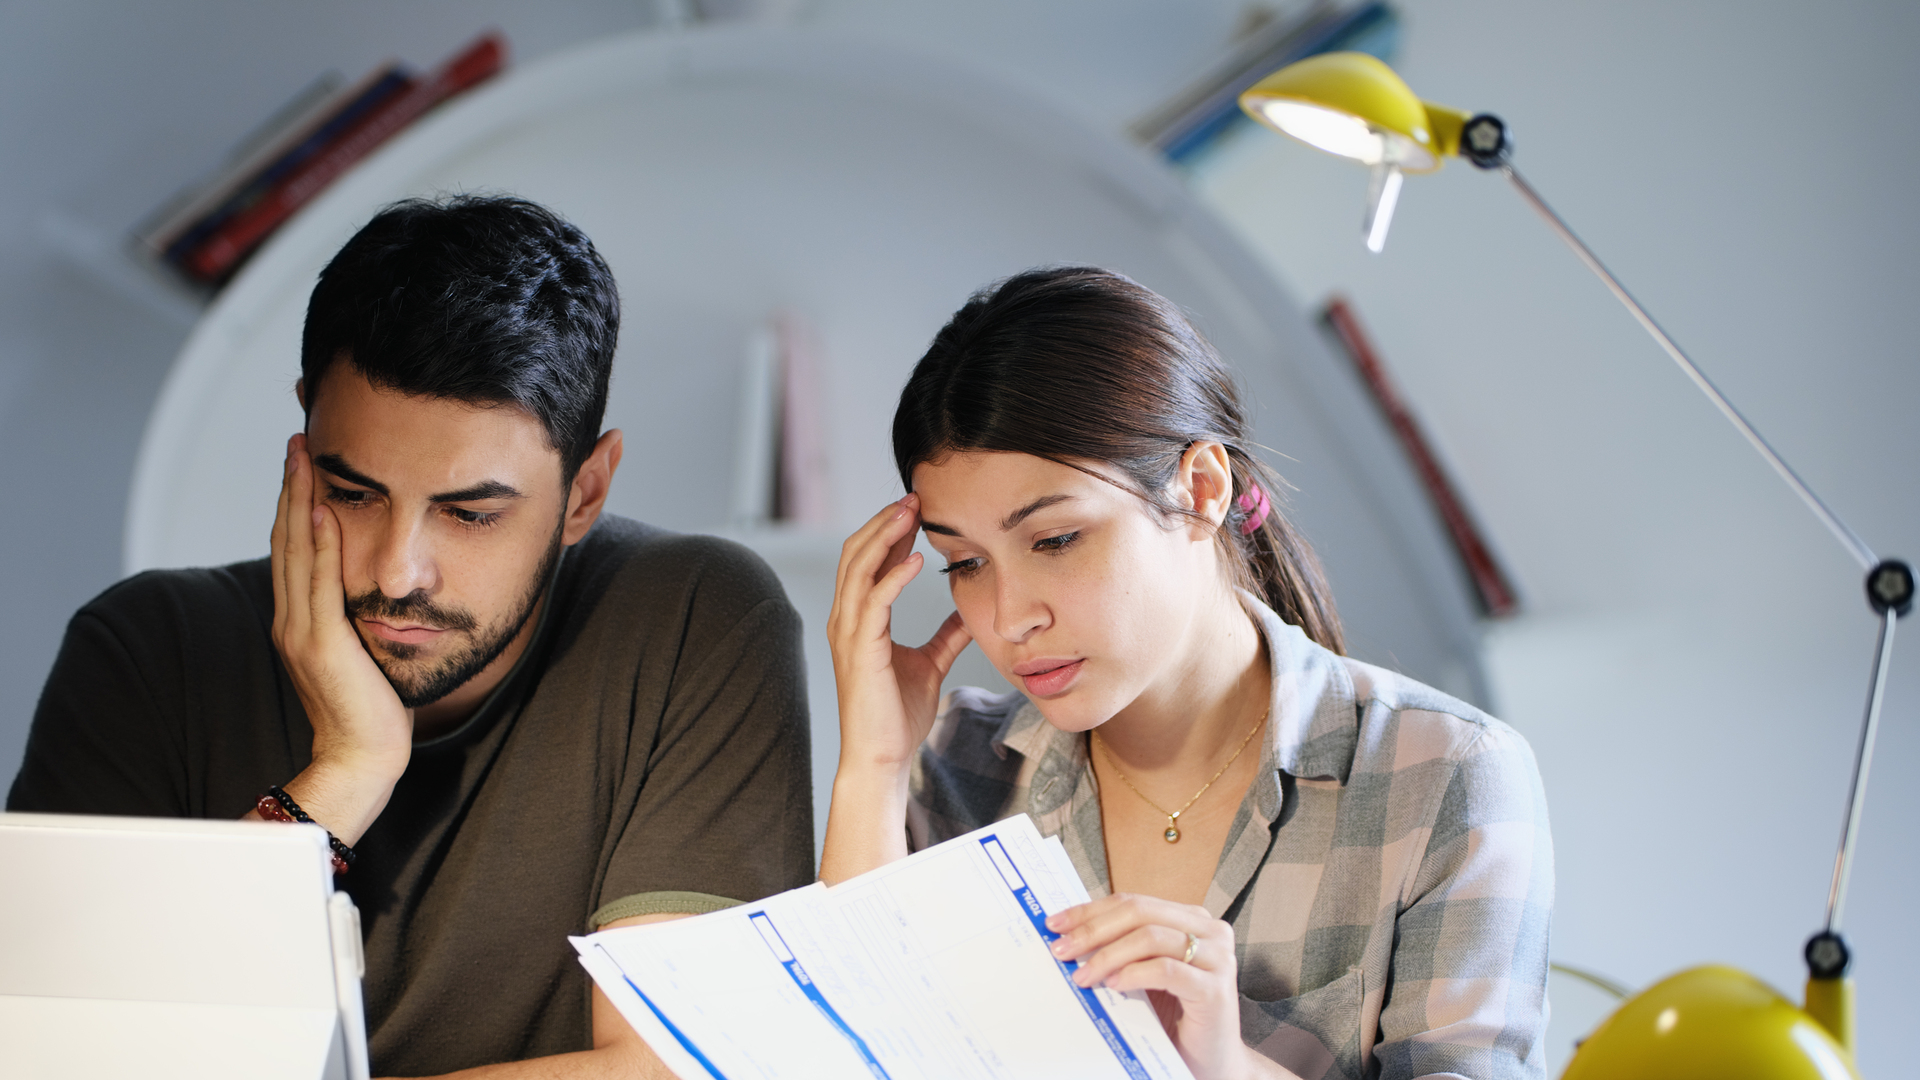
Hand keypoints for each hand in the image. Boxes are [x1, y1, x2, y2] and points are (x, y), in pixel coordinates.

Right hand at [264, 434, 411, 843]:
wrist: (362, 758)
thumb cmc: (372, 710)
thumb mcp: (361, 651)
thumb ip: (354, 618)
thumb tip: (373, 587)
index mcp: (298, 621)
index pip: (293, 549)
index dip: (295, 503)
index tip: (303, 464)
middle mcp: (290, 620)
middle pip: (286, 539)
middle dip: (291, 487)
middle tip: (297, 441)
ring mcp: (300, 631)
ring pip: (296, 551)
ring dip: (299, 500)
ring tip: (303, 457)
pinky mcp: (321, 645)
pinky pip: (319, 583)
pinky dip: (319, 544)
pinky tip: (323, 510)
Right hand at [818, 495, 971, 882]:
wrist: (883, 757)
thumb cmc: (898, 715)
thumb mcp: (930, 662)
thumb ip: (944, 634)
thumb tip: (967, 612)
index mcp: (858, 619)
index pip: (867, 560)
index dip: (888, 530)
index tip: (916, 507)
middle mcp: (846, 620)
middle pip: (856, 552)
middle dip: (884, 521)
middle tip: (914, 496)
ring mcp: (849, 634)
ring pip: (859, 568)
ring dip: (885, 536)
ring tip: (911, 512)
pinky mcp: (861, 651)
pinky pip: (874, 602)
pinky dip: (893, 576)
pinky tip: (917, 559)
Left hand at [1049, 894, 1274, 1079]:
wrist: (1209, 1061)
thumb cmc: (1174, 1016)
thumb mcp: (1143, 973)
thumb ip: (1121, 948)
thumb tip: (1069, 935)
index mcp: (1190, 919)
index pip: (1132, 903)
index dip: (1091, 911)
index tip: (1056, 924)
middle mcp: (1209, 931)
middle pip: (1140, 913)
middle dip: (1093, 930)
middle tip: (1062, 949)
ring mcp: (1217, 958)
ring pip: (1151, 937)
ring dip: (1108, 955)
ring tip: (1083, 975)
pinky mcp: (1215, 989)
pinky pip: (1166, 970)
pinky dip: (1134, 974)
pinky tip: (1114, 984)